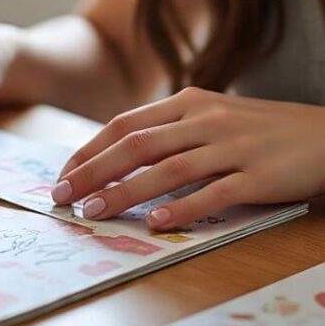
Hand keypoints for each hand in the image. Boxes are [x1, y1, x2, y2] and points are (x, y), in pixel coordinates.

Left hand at [50, 87, 324, 229]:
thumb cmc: (264, 130)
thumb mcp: (213, 116)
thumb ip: (171, 130)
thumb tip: (118, 156)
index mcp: (189, 101)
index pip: (125, 124)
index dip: (89, 150)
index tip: (63, 175)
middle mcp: (206, 119)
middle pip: (137, 145)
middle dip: (92, 172)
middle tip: (62, 198)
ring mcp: (232, 146)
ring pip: (166, 169)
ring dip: (124, 192)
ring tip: (93, 213)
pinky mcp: (258, 177)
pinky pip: (213, 193)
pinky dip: (181, 209)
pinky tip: (155, 224)